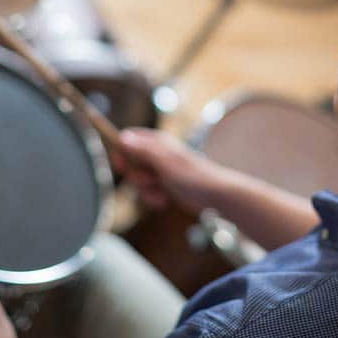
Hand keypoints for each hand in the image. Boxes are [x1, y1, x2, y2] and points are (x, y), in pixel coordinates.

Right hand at [111, 128, 230, 210]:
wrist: (216, 195)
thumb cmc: (193, 176)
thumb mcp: (165, 162)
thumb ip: (143, 150)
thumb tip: (122, 137)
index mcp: (156, 142)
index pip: (128, 138)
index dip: (121, 151)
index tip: (122, 166)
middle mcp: (156, 154)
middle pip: (129, 163)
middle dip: (136, 177)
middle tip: (151, 180)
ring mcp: (160, 170)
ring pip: (137, 181)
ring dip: (146, 191)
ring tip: (163, 191)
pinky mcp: (163, 185)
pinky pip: (147, 193)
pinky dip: (153, 198)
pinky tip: (166, 200)